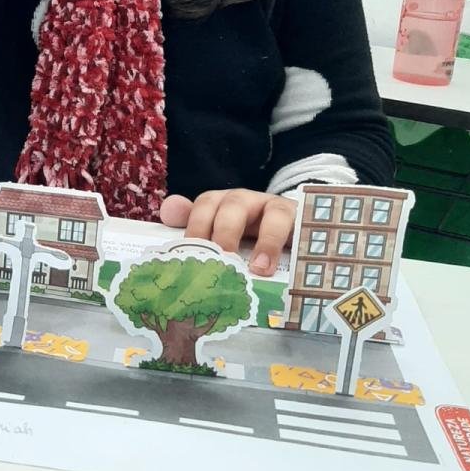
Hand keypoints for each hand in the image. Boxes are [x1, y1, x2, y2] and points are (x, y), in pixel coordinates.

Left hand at [159, 189, 297, 274]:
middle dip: (225, 233)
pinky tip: (291, 262)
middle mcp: (246, 201)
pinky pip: (302, 227)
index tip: (190, 253)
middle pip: (233, 207)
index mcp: (220, 204)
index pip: (203, 206)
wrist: (288, 228)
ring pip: (272, 214)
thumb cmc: (245, 236)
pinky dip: (295, 245)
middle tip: (222, 261)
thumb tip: (167, 212)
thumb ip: (193, 223)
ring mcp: (275, 208)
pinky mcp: (302, 221)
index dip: (196, 227)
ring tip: (259, 269)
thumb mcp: (217, 233)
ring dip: (266, 242)